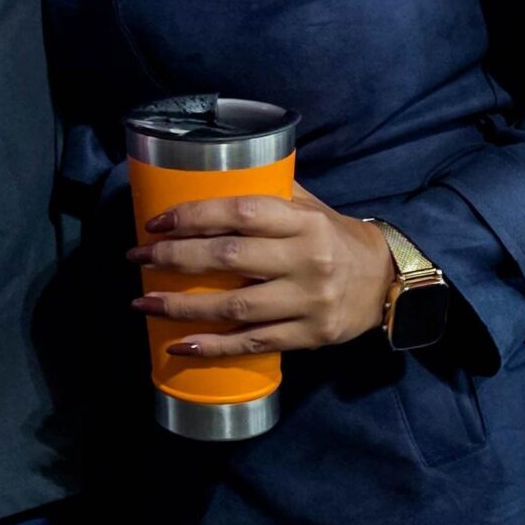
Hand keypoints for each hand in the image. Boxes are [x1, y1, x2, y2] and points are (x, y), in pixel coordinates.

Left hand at [129, 188, 394, 358]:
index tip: (156, 223)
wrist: (387, 282)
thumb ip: (268, 194)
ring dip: (181, 306)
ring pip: (234, 307)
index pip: (241, 212)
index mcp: (303, 221)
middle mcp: (306, 260)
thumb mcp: (310, 207)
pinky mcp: (308, 337)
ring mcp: (308, 302)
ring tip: (142, 302)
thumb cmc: (335, 238)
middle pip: (229, 258)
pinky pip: (252, 343)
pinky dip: (212, 346)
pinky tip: (178, 344)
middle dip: (175, 258)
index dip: (194, 216)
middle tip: (137, 258)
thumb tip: (208, 178)